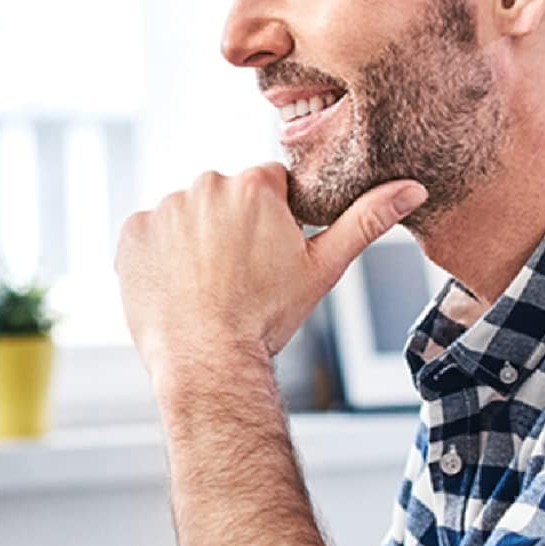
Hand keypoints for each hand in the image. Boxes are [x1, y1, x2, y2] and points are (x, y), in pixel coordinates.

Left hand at [114, 164, 426, 382]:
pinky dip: (159, 257)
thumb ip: (366, 221)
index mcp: (255, 183)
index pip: (268, 188)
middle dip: (231, 230)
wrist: (207, 362)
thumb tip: (413, 187)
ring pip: (187, 216)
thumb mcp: (323, 269)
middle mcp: (206, 183)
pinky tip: (176, 288)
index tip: (267, 260)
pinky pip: (149, 236)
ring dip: (194, 243)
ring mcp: (164, 207)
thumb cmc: (267, 319)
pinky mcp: (131, 232)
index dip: (272, 224)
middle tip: (237, 279)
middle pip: (225, 199)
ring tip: (206, 287)